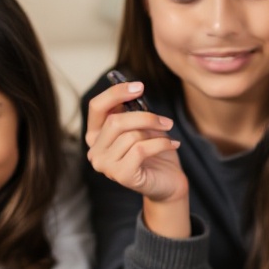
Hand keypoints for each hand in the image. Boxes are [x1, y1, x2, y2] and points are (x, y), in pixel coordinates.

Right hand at [85, 81, 189, 236]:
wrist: (168, 182)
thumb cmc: (154, 152)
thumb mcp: (142, 126)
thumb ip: (132, 110)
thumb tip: (133, 88)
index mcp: (95, 135)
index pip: (96, 107)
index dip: (115, 92)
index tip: (140, 86)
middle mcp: (94, 151)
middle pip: (115, 121)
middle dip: (145, 117)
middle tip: (166, 121)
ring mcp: (105, 165)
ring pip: (130, 135)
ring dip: (155, 133)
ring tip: (168, 136)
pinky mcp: (121, 175)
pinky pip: (141, 149)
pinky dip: (161, 144)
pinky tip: (173, 144)